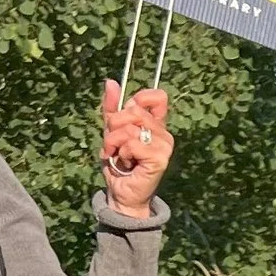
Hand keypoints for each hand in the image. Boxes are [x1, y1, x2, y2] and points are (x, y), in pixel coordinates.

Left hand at [98, 81, 172, 214]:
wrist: (122, 194)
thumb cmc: (118, 164)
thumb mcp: (111, 132)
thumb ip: (111, 108)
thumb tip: (111, 82)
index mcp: (155, 124)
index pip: (156, 97)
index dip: (139, 99)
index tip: (127, 112)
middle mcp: (163, 133)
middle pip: (134, 110)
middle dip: (114, 126)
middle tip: (113, 143)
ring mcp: (164, 145)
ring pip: (130, 128)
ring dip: (114, 142)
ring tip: (117, 155)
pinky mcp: (160, 158)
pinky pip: (132, 144)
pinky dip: (121, 153)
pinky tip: (125, 163)